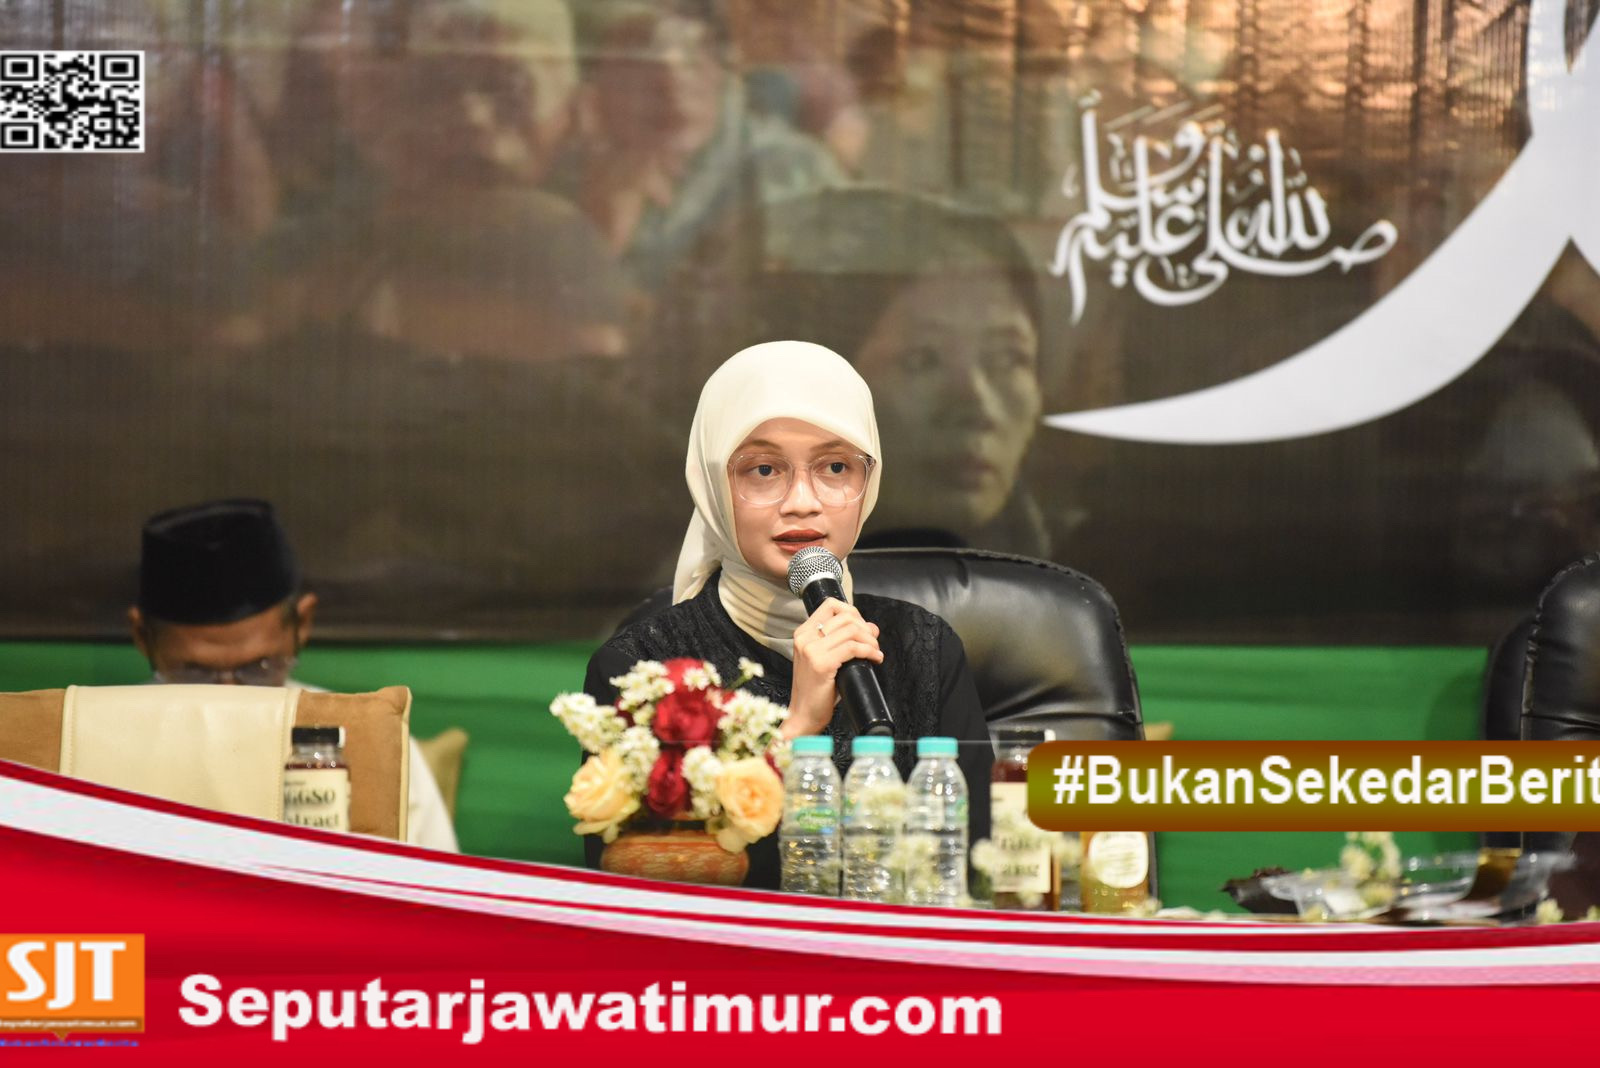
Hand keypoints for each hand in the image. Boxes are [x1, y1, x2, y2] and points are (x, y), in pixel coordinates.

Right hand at [782, 599, 882, 738]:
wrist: (803, 715)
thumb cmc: (816, 690)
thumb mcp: (828, 659)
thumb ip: (845, 641)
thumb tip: (872, 627)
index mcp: (803, 633)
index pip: (831, 605)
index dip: (854, 613)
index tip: (862, 629)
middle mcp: (805, 638)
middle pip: (846, 616)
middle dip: (866, 629)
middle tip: (874, 644)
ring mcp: (811, 650)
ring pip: (852, 630)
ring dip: (871, 641)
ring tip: (875, 653)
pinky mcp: (822, 664)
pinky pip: (854, 648)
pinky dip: (870, 651)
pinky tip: (875, 659)